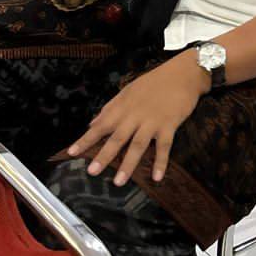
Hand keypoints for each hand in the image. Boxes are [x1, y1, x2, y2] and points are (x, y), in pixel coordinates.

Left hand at [68, 52, 207, 184]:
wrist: (183, 73)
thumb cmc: (155, 81)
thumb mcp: (129, 90)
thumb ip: (110, 108)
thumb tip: (92, 123)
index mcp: (123, 106)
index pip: (101, 125)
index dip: (86, 139)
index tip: (72, 152)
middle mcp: (135, 115)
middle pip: (117, 137)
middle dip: (104, 155)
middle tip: (92, 172)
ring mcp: (152, 121)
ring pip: (138, 145)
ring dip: (128, 164)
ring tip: (119, 182)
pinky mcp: (169, 125)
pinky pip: (164, 146)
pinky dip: (161, 162)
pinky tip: (157, 177)